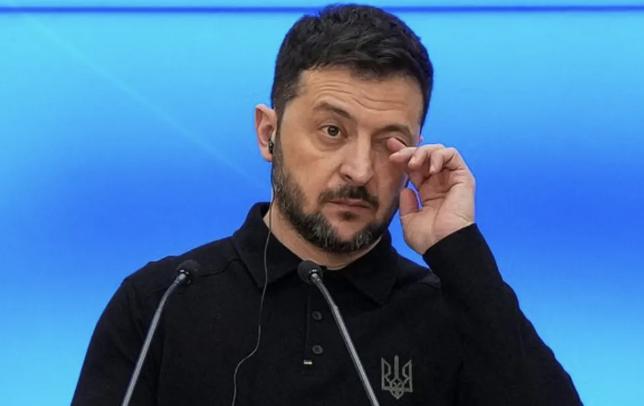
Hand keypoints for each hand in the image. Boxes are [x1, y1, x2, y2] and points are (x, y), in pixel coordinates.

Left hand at [388, 138, 475, 253]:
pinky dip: (439, 155)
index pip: (414, 167)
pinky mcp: (463, 177)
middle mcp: (440, 183)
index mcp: (427, 192)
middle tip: (395, 156)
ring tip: (412, 165)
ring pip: (437, 151)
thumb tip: (405, 189)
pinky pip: (452, 154)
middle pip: (424, 156)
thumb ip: (406, 204)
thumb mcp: (409, 220)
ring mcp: (451, 179)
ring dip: (422, 153)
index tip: (389, 149)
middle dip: (408, 151)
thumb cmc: (428, 239)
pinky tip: (430, 169)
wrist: (444, 245)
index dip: (403, 155)